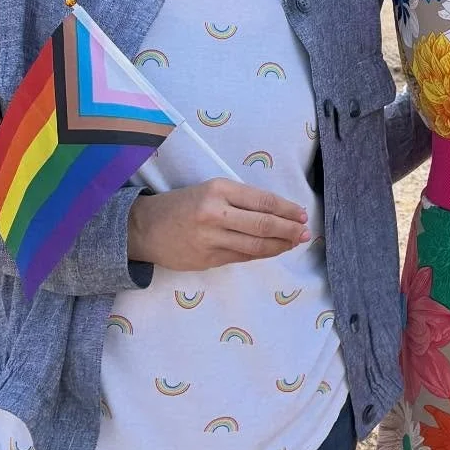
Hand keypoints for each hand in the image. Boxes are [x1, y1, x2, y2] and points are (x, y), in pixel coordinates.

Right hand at [127, 180, 308, 269]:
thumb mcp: (209, 190)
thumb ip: (240, 200)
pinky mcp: (207, 260)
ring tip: (295, 242)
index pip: (263, 200)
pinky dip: (262, 254)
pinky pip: (242, 257)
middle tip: (305, 232)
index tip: (302, 214)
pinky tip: (274, 251)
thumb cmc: (181, 205)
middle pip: (263, 225)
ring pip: (255, 246)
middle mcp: (215, 213)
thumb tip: (277, 212)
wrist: (144, 228)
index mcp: (218, 189)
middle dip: (289, 229)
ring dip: (280, 245)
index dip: (287, 209)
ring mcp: (211, 239)